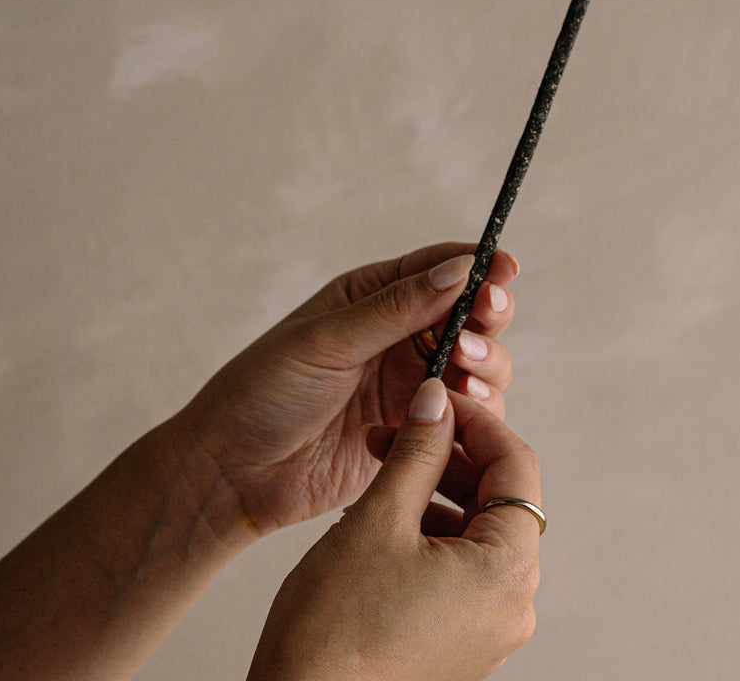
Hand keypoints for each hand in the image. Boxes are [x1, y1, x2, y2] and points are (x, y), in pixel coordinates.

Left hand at [173, 243, 517, 532]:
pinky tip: (461, 412)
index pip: (437, 269)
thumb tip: (459, 269)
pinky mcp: (417, 432)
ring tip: (466, 371)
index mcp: (373, 297)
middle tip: (484, 322)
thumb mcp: (328, 339)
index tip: (506, 268)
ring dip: (485, 363)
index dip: (478, 266)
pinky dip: (475, 411)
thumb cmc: (264, 392)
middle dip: (487, 316)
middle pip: (469, 315)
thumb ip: (397, 308)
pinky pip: (465, 416)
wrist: (234, 472)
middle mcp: (399, 336)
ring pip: (476, 365)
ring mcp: (410, 384)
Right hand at [246, 381, 541, 680]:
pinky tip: (384, 515)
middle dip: (448, 455)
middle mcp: (511, 604)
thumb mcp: (378, 520)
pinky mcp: (460, 639)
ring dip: (434, 490)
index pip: (516, 466)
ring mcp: (487, 626)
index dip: (476, 421)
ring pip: (475, 529)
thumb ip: (417, 452)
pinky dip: (429, 530)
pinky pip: (459, 565)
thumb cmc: (334, 634)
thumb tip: (436, 400)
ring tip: (382, 469)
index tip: (438, 397)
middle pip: (498, 498)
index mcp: (507, 572)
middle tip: (399, 428)